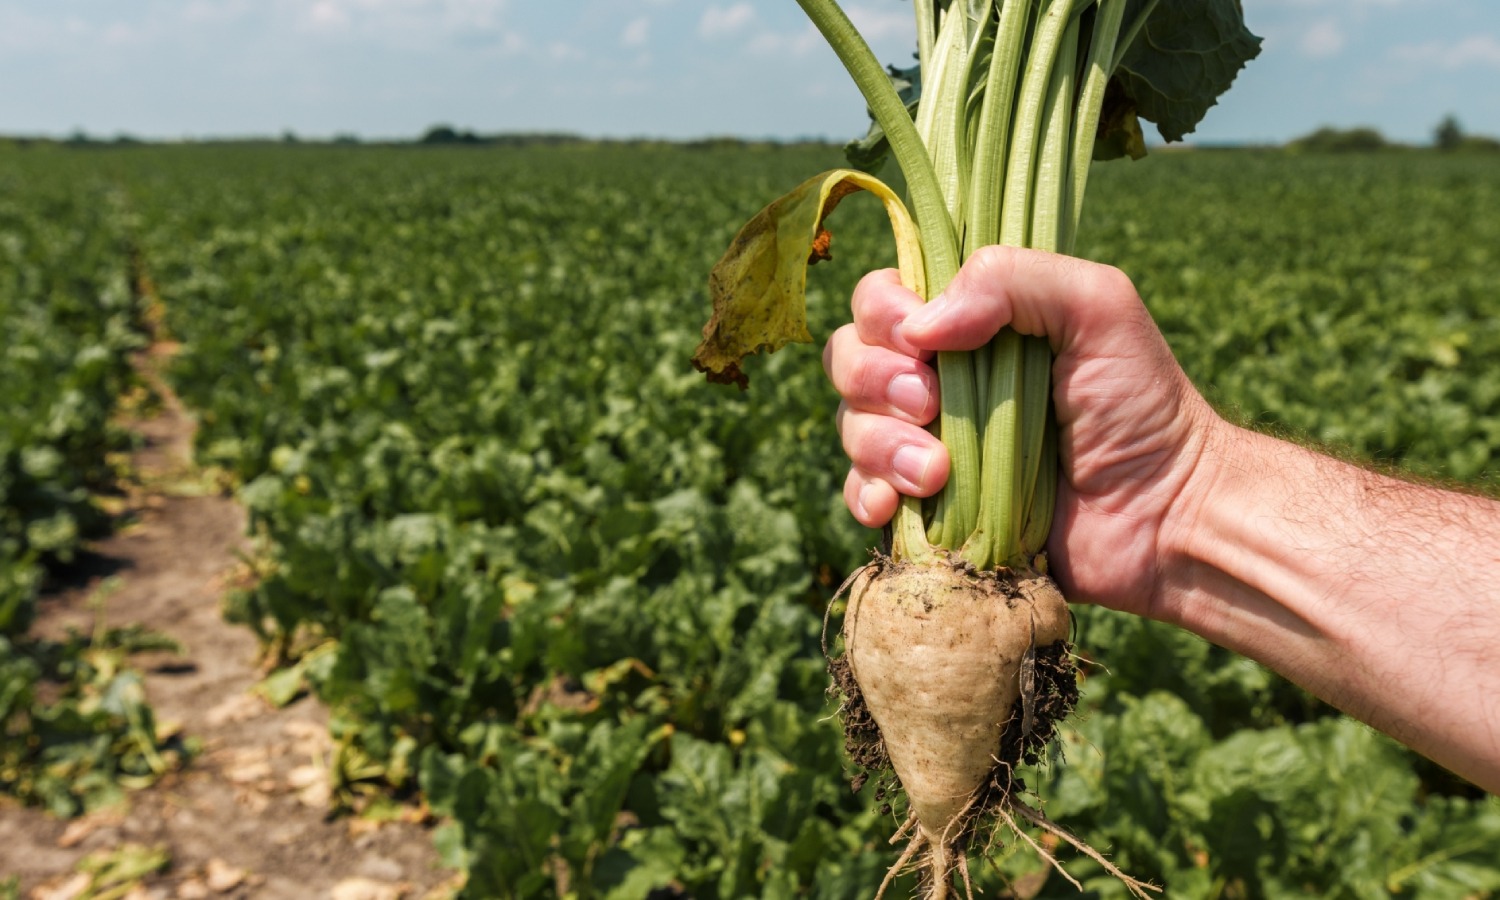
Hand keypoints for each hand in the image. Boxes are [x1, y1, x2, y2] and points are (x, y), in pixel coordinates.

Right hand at [823, 246, 1218, 617]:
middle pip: (849, 358)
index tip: (922, 341)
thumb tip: (922, 325)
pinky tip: (896, 508)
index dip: (883, 314)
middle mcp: (939, 379)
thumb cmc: (1141, 404)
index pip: (882, 297)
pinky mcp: (928, 512)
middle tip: (931, 405)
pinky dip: (865, 496)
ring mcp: (928, 446)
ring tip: (937, 473)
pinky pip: (860, 496)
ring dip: (878, 446)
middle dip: (875, 380)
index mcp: (971, 323)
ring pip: (851, 427)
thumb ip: (1014, 280)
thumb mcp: (1097, 306)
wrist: (1164, 515)